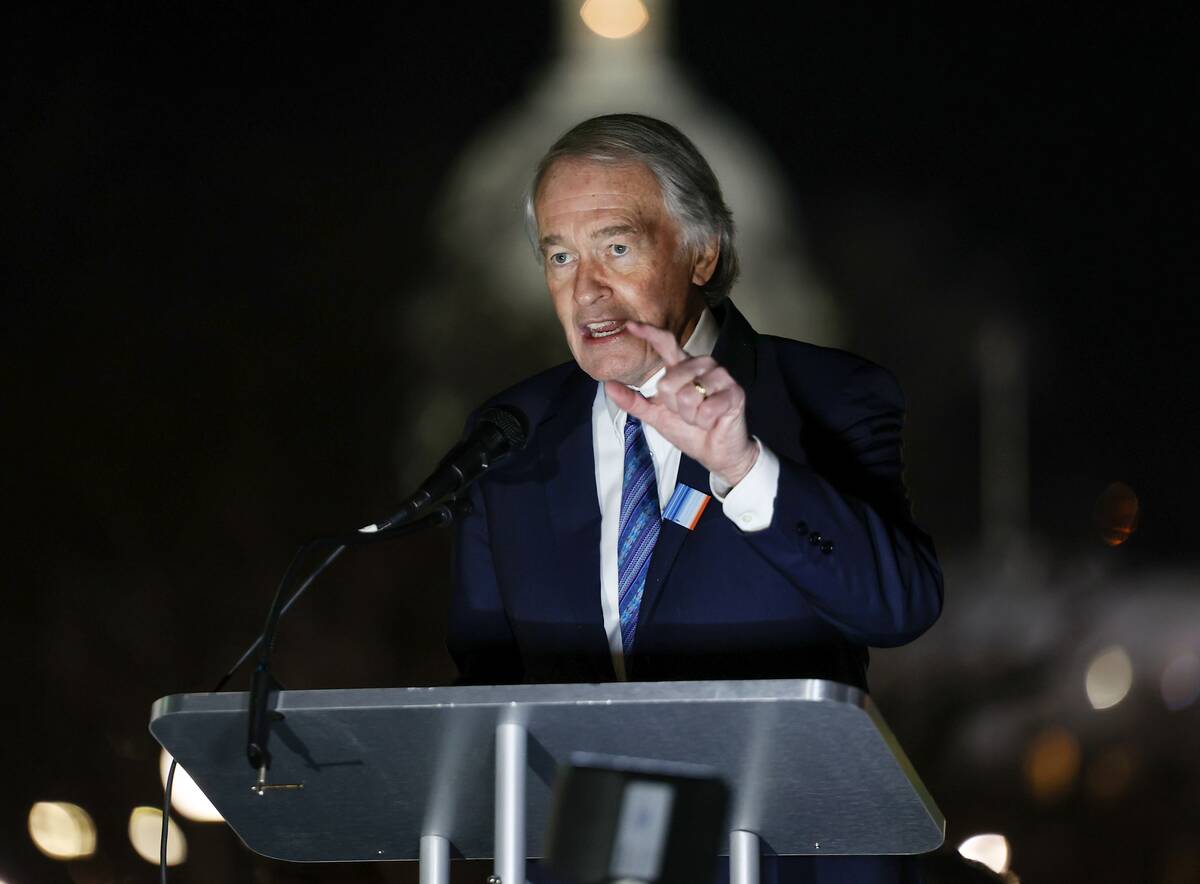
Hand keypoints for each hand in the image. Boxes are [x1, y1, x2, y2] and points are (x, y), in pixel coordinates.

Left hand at [604, 321, 758, 486]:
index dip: (648, 333)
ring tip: (701, 417)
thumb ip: (633, 402)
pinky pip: (706, 408)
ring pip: (688, 394)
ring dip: (690, 416)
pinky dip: (704, 422)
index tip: (629, 325)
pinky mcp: (735, 392)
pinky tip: (713, 421)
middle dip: (674, 406)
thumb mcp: (656, 416)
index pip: (665, 343)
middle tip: (687, 413)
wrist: (716, 453)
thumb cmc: (689, 430)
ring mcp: (721, 376)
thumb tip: (608, 386)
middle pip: (670, 380)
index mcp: (682, 367)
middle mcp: (702, 365)